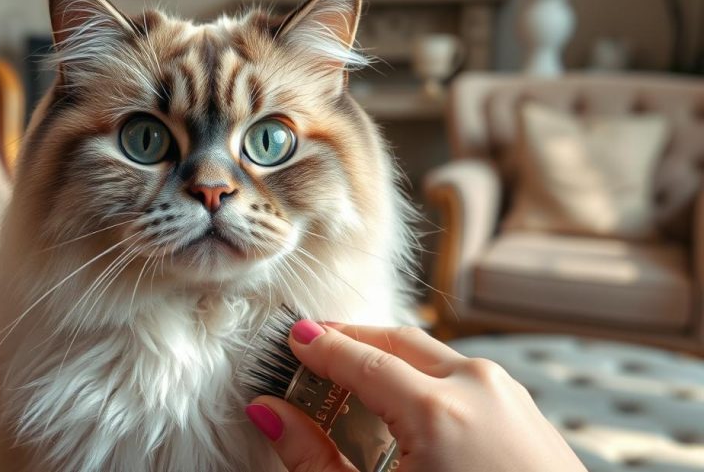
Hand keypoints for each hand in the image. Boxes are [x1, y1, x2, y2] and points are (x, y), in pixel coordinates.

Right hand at [246, 322, 586, 471]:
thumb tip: (271, 414)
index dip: (320, 346)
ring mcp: (509, 395)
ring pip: (434, 355)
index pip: (360, 357)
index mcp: (437, 412)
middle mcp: (477, 388)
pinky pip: (464, 375)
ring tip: (356, 384)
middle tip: (315, 354)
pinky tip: (407, 407)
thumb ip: (313, 458)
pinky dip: (426, 378)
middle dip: (352, 341)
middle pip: (397, 340)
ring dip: (390, 358)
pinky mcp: (527, 410)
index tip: (293, 340)